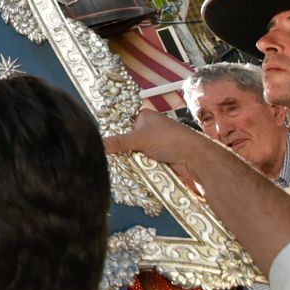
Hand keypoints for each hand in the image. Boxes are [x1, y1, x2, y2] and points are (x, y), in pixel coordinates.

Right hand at [104, 110, 219, 192]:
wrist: (194, 159)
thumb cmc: (171, 140)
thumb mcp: (141, 138)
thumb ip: (118, 142)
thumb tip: (97, 145)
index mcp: (144, 117)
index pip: (120, 121)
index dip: (110, 130)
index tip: (95, 139)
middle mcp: (147, 130)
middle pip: (124, 140)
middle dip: (116, 149)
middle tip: (100, 155)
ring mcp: (152, 146)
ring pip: (131, 153)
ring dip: (126, 160)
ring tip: (108, 165)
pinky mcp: (155, 160)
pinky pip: (139, 163)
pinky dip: (134, 167)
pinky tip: (123, 172)